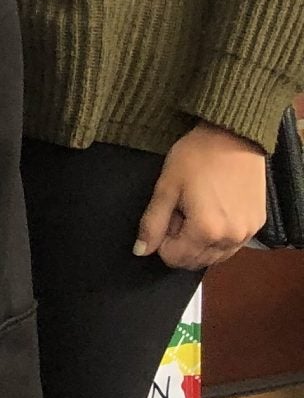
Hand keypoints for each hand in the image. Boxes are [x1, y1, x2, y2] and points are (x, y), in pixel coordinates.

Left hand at [134, 120, 269, 269]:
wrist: (233, 137)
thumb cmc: (196, 157)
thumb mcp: (166, 188)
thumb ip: (152, 223)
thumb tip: (141, 251)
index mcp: (205, 231)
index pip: (174, 258)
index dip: (163, 239)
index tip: (168, 214)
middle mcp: (230, 238)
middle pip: (195, 260)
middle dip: (181, 241)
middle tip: (181, 209)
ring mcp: (247, 233)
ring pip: (214, 255)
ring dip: (199, 240)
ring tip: (196, 207)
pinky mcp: (258, 224)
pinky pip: (232, 244)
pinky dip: (218, 235)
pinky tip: (214, 208)